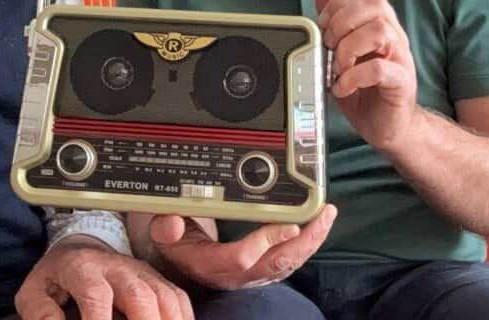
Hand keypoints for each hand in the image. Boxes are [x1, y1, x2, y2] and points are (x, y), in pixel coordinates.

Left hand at [15, 234, 192, 319]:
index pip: (95, 293)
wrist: (78, 250)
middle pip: (139, 294)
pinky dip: (180, 318)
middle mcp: (117, 267)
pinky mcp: (157, 280)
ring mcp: (141, 272)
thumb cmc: (57, 278)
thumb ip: (41, 314)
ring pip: (164, 296)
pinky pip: (178, 299)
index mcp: (82, 267)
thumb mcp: (34, 293)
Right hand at [145, 205, 335, 289]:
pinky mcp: (262, 270)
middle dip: (305, 240)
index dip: (266, 241)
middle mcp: (236, 273)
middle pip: (277, 263)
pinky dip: (306, 243)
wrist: (180, 262)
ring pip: (288, 264)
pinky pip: (289, 260)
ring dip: (311, 241)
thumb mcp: (162, 233)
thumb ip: (165, 227)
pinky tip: (317, 225)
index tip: (288, 223)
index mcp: (211, 264)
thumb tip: (173, 221)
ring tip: (326, 215)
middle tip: (323, 213)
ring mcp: (252, 274)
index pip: (243, 258)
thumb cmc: (175, 242)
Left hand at [316, 0, 418, 151]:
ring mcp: (401, 59)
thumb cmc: (365, 90)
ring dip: (348, 48)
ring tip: (337, 68)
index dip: (339, 3)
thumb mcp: (341, 52)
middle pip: (375, 5)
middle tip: (329, 46)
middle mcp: (394, 37)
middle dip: (342, 22)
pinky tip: (342, 87)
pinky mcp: (401, 83)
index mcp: (380, 25)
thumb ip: (333, 21)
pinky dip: (353, 77)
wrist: (388, 126)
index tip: (323, 24)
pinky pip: (380, 69)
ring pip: (379, 32)